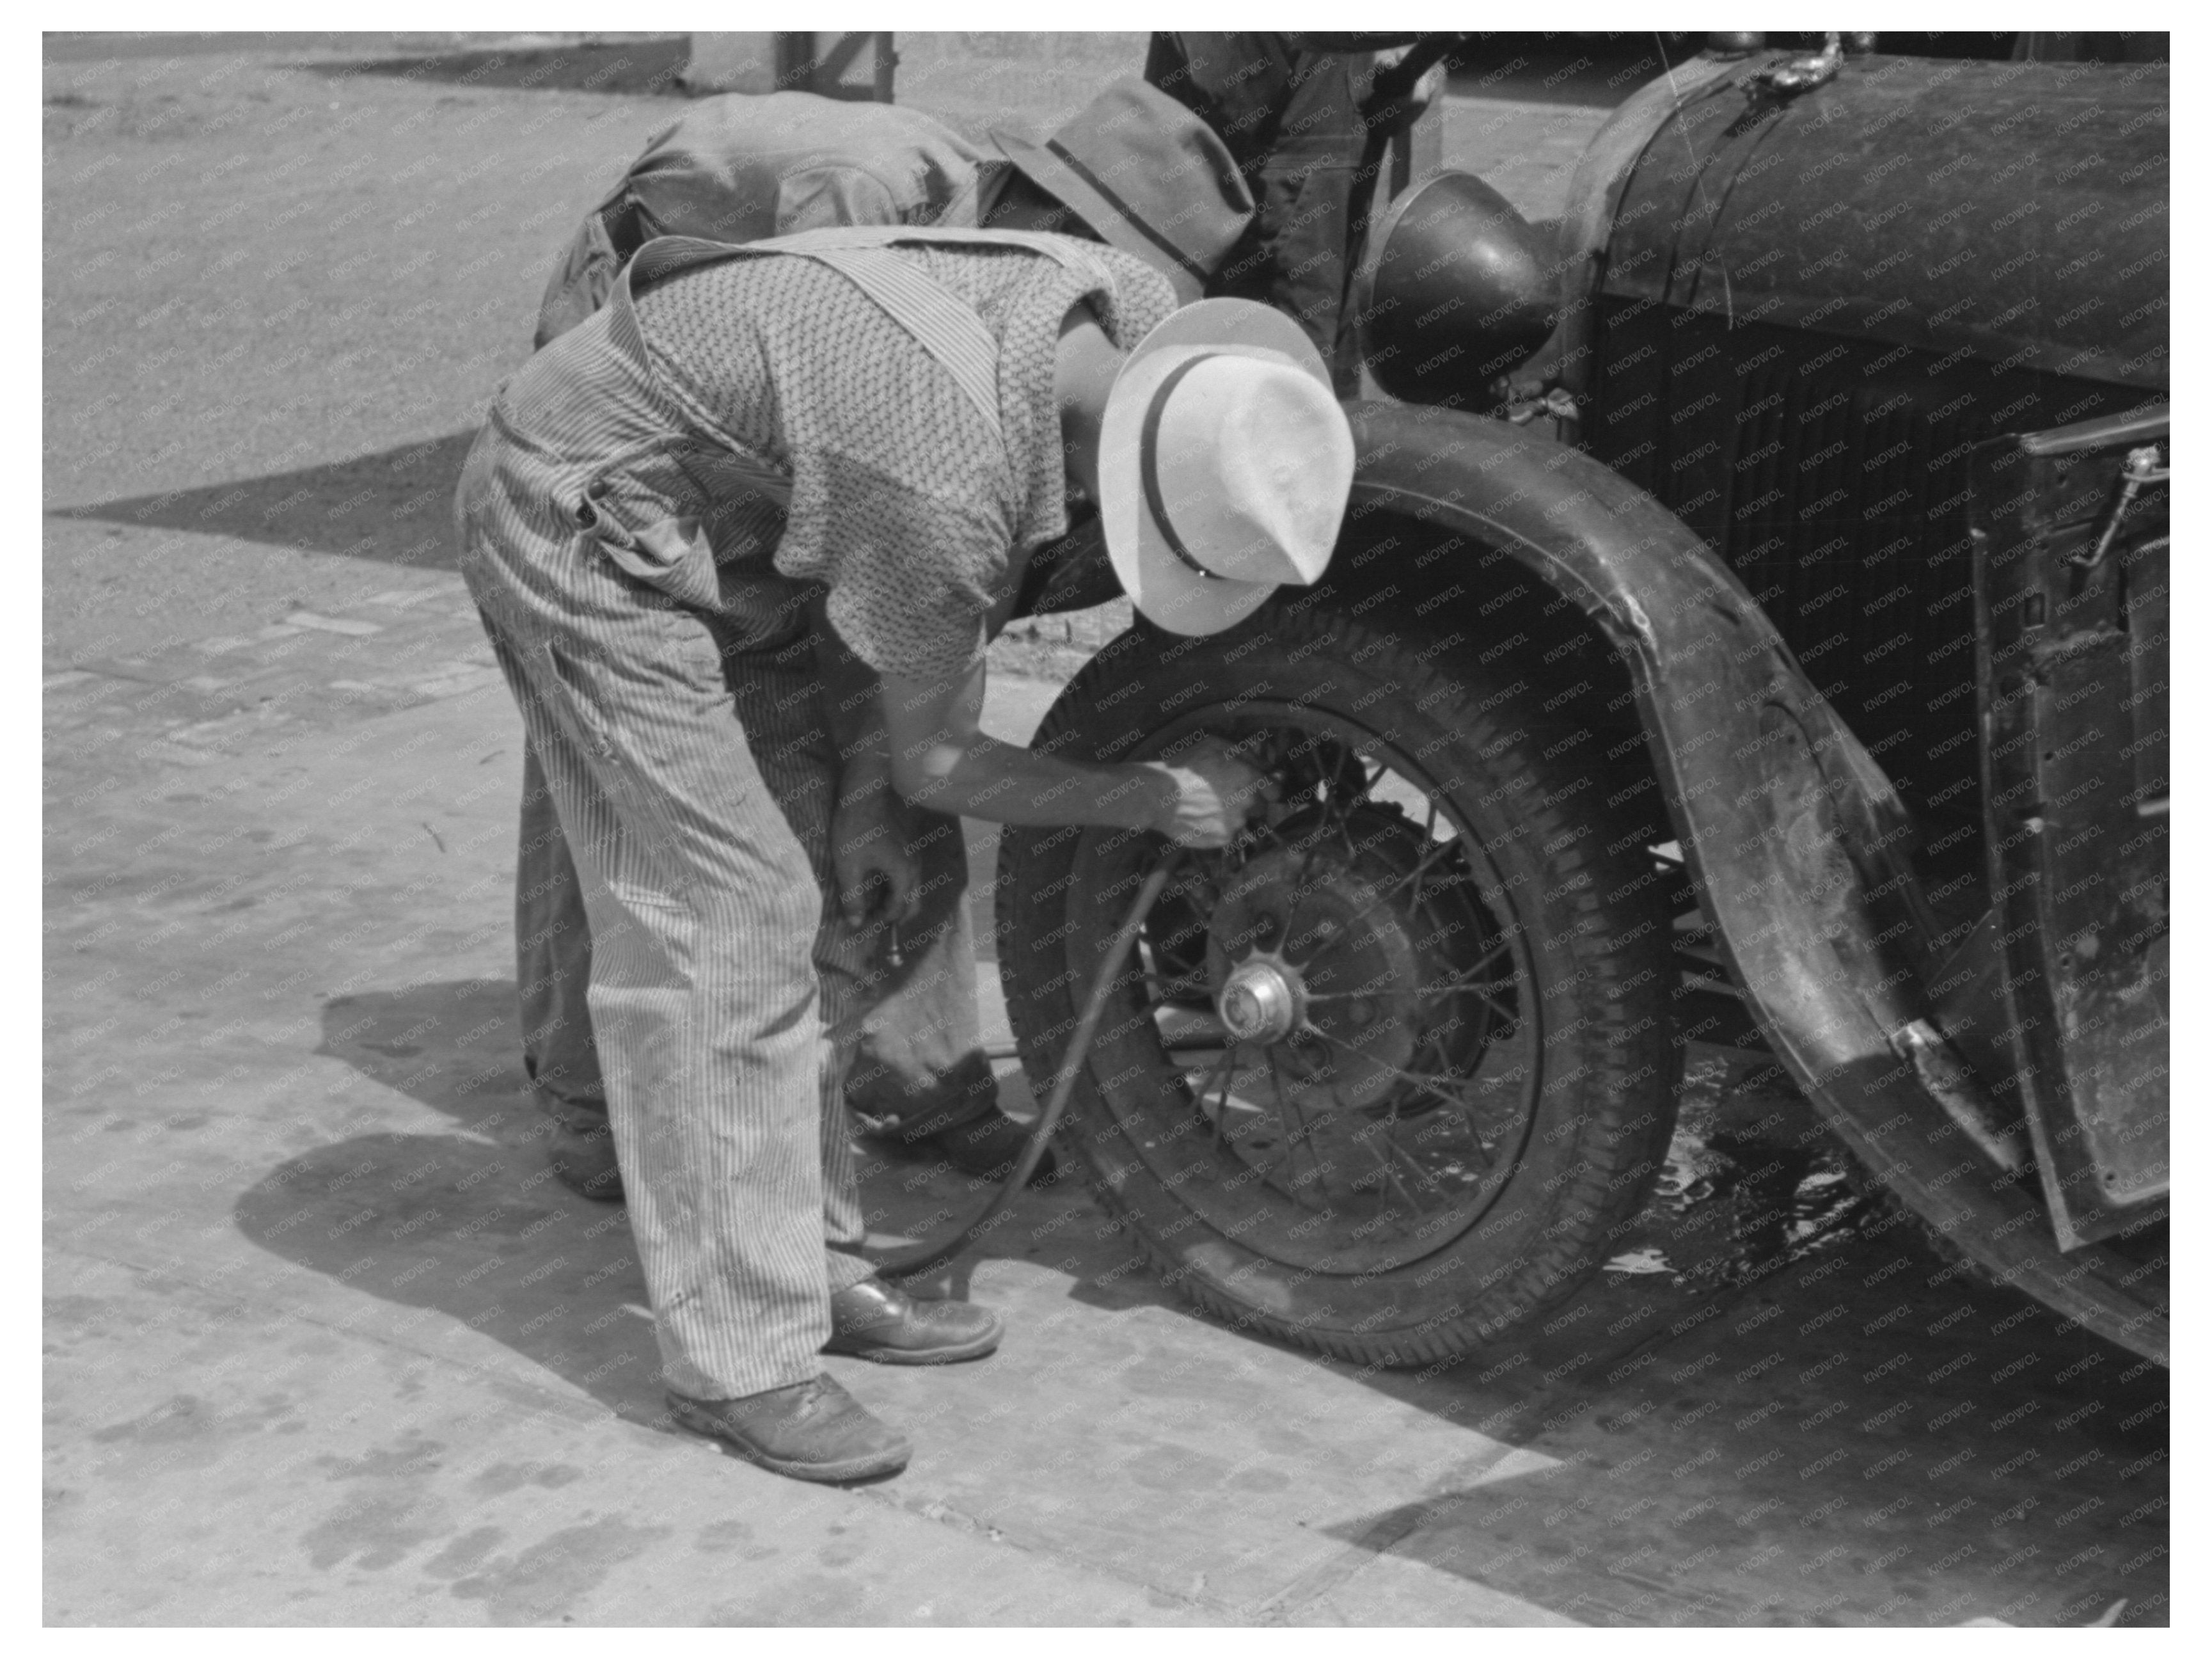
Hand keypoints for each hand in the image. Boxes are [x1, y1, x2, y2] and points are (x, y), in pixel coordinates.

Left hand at [831, 772, 920, 927]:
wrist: (869, 786)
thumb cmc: (857, 826)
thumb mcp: (849, 865)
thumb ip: (853, 897)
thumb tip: (855, 924)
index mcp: (904, 875)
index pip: (897, 910)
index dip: (879, 922)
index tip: (861, 925)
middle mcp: (915, 866)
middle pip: (913, 901)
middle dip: (895, 914)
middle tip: (873, 919)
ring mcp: (914, 852)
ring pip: (912, 886)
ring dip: (897, 897)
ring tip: (873, 900)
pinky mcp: (909, 840)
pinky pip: (908, 870)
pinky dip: (897, 882)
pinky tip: (878, 876)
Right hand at [1150, 737, 1277, 848]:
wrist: (1159, 796)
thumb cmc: (1186, 767)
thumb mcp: (1215, 745)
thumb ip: (1246, 754)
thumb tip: (1265, 766)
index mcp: (1249, 779)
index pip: (1275, 790)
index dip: (1268, 788)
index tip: (1260, 788)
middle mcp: (1248, 803)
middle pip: (1260, 807)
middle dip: (1248, 801)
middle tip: (1226, 794)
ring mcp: (1236, 824)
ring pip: (1242, 820)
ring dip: (1232, 814)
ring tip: (1209, 806)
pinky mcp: (1223, 840)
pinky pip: (1228, 833)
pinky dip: (1219, 827)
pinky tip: (1202, 817)